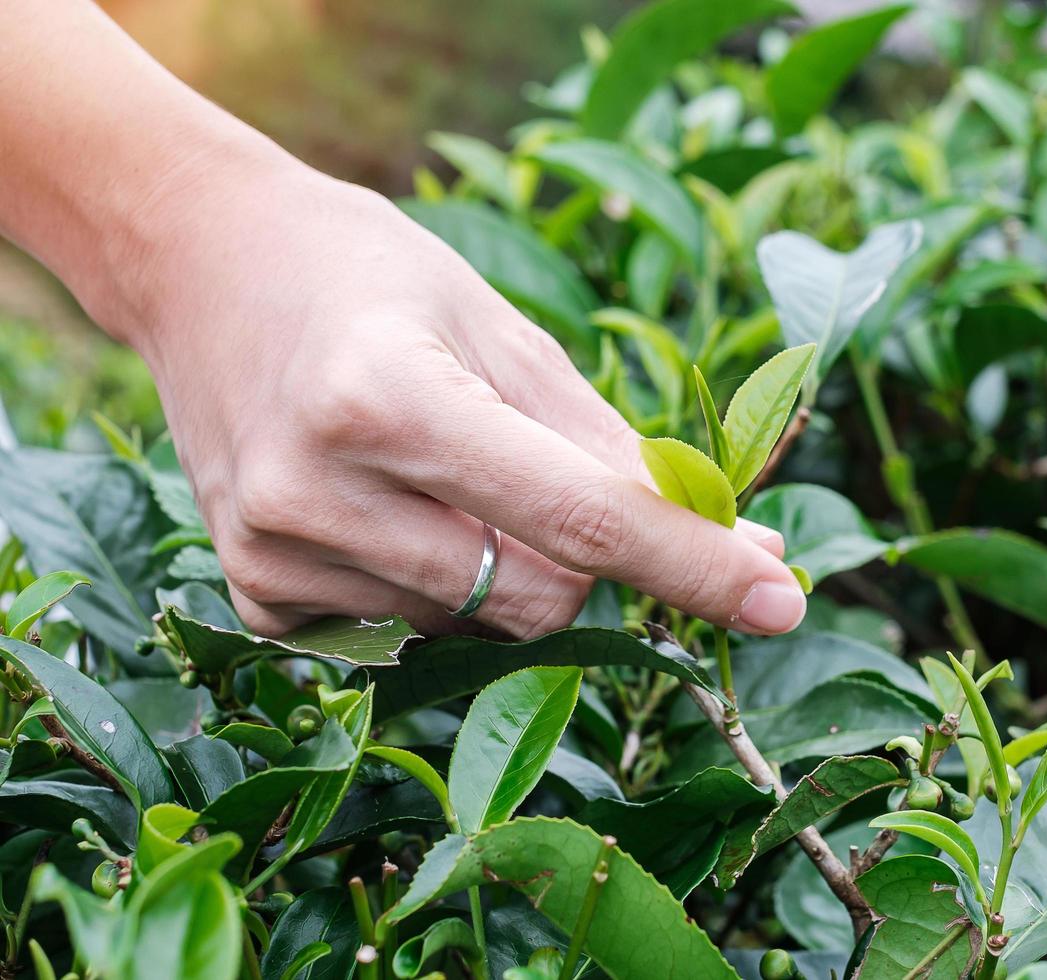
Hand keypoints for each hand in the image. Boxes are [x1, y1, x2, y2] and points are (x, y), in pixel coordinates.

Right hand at [115, 164, 806, 638]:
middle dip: (591, 560)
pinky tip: (393, 510)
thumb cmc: (373, 279)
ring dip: (508, 568)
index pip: (583, 519)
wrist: (204, 266)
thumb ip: (617, 449)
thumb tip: (749, 542)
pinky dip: (445, 587)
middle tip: (558, 479)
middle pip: (539, 596)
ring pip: (482, 625)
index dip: (697, 565)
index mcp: (389, 397)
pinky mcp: (256, 595)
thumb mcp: (505, 330)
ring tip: (442, 472)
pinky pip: (415, 636)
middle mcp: (315, 489)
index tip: (786, 600)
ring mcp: (273, 554)